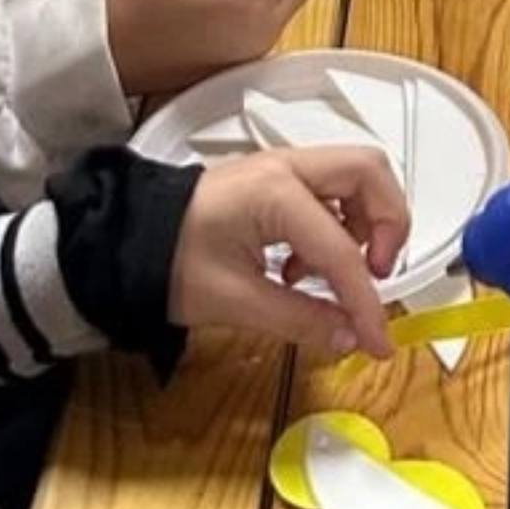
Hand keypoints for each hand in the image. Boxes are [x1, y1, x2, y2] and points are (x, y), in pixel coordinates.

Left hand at [170, 147, 408, 357]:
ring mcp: (281, 169)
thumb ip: (299, 319)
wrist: (121, 240)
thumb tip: (350, 336)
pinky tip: (302, 271)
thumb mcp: (234, 301)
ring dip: (363, 225)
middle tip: (377, 274)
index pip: (342, 251)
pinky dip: (335, 227)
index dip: (366, 302)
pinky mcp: (275, 182)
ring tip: (335, 276)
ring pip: (355, 179)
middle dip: (389, 225)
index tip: (378, 340)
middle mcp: (285, 168)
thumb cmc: (166, 261)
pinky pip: (329, 193)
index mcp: (274, 193)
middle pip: (370, 174)